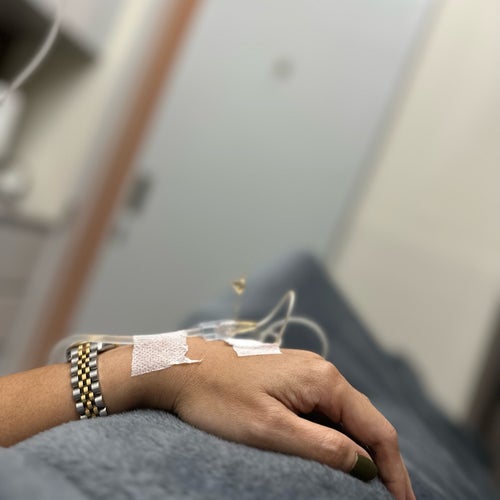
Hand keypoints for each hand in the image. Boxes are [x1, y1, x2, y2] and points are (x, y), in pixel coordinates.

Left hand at [146, 337, 414, 499]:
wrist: (184, 368)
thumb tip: (365, 466)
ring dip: (360, 450)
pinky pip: (325, 410)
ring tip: (365, 486)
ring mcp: (306, 373)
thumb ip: (323, 447)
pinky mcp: (292, 379)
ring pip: (346, 416)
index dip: (394, 470)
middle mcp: (322, 372)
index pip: (377, 429)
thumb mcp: (271, 430)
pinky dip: (338, 436)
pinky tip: (335, 457)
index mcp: (324, 380)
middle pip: (366, 421)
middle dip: (382, 462)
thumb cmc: (220, 398)